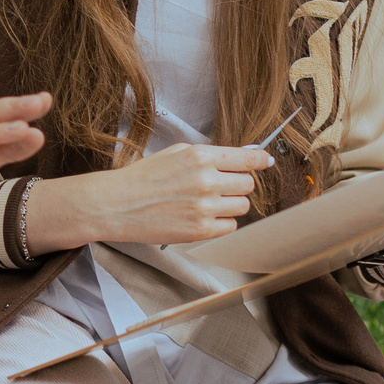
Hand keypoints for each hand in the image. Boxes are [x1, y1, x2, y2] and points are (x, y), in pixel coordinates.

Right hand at [27, 142, 271, 250]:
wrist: (116, 204)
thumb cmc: (142, 177)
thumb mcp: (175, 153)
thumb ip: (209, 155)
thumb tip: (241, 155)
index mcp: (200, 157)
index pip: (247, 157)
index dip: (260, 159)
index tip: (266, 161)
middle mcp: (206, 180)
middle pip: (248, 184)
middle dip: (239, 184)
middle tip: (224, 186)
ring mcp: (205, 207)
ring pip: (242, 206)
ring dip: (231, 204)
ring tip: (210, 203)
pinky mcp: (200, 230)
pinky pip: (230, 226)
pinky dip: (222, 222)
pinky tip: (204, 217)